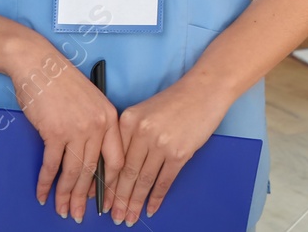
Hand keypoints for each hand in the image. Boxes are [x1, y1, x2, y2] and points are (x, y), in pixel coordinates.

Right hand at [6, 34, 123, 220]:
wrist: (38, 63)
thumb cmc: (62, 82)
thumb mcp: (90, 102)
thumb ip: (95, 128)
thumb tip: (90, 162)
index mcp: (110, 117)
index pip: (117, 160)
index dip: (111, 185)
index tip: (106, 201)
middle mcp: (98, 125)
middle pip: (93, 171)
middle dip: (85, 198)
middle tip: (79, 215)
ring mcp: (77, 129)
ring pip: (74, 172)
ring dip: (65, 195)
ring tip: (62, 211)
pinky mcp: (54, 132)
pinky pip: (52, 165)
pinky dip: (45, 183)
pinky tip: (43, 194)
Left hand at [111, 79, 229, 221]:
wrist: (204, 90)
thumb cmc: (176, 100)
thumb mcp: (144, 111)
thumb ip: (130, 136)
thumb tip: (120, 169)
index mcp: (128, 120)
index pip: (113, 159)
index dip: (107, 183)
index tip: (103, 199)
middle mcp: (141, 132)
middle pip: (126, 173)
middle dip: (118, 199)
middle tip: (114, 216)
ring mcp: (161, 143)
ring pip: (144, 181)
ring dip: (135, 203)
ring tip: (128, 218)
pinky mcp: (179, 153)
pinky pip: (164, 181)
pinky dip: (156, 198)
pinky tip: (150, 208)